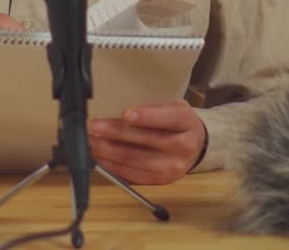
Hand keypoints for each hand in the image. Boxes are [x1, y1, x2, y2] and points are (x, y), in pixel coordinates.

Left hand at [88, 100, 207, 184]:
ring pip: (136, 160)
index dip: (147, 116)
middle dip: (117, 133)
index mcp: (186, 122)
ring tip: (92, 142)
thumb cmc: (177, 123)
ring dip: (109, 151)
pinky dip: (113, 166)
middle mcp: (183, 146)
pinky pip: (133, 175)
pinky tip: (100, 157)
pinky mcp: (161, 180)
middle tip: (95, 127)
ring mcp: (173, 167)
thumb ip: (153, 108)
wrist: (196, 146)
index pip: (168, 118)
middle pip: (147, 140)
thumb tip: (117, 109)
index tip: (126, 114)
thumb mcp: (173, 107)